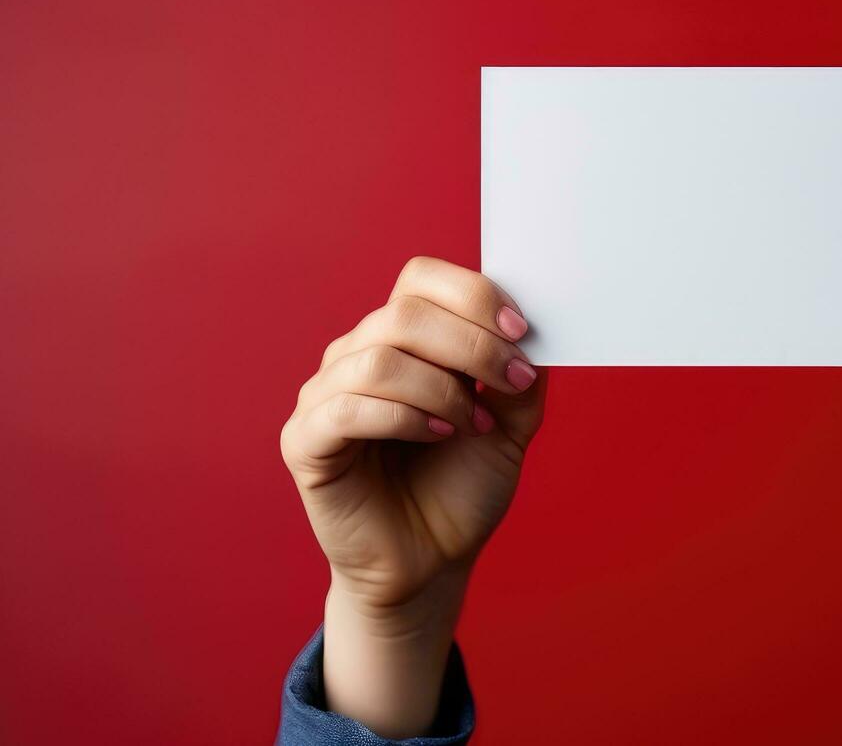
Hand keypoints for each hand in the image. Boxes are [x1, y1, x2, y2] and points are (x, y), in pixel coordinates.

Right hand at [280, 256, 545, 736]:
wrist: (433, 561)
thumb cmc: (461, 486)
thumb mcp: (512, 425)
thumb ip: (521, 376)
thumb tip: (536, 331)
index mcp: (402, 338)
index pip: (422, 279)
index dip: (474, 296)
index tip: (522, 332)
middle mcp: (357, 354)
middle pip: (405, 313)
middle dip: (473, 345)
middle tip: (512, 383)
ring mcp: (324, 396)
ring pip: (380, 358)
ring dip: (442, 389)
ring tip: (475, 424)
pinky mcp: (305, 442)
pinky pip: (346, 408)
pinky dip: (403, 417)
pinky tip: (438, 436)